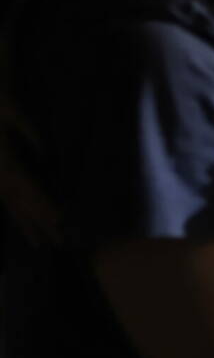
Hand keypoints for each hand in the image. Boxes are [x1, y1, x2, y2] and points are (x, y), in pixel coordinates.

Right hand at [0, 78, 59, 245]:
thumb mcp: (14, 112)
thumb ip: (30, 131)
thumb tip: (46, 152)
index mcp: (7, 162)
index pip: (29, 188)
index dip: (45, 206)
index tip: (62, 220)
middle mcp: (1, 176)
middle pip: (24, 205)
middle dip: (44, 224)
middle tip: (64, 241)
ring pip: (15, 209)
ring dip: (31, 227)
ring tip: (45, 246)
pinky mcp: (0, 181)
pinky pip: (9, 203)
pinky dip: (20, 218)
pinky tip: (29, 232)